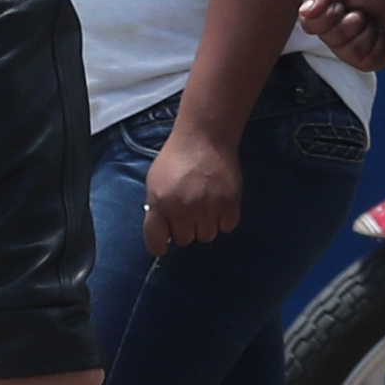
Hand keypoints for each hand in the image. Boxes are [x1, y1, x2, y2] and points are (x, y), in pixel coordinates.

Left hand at [141, 114, 243, 255]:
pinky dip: (224, 219)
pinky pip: (227, 227)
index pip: (155, 242)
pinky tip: (220, 204)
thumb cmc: (176, 159)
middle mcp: (183, 209)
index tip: (164, 246)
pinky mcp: (229, 203)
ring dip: (206, 225)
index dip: (160, 246)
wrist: (204, 138)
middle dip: (186, 229)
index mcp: (160, 204)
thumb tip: (164, 231)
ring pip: (207, 236)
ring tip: (206, 206)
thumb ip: (157, 208)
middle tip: (189, 212)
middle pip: (185, 240)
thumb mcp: (155, 182)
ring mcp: (208, 207)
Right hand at [300, 0, 384, 69]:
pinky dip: (374, 41)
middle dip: (349, 21)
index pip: (309, 25)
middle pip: (329, 38)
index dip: (326, 14)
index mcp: (323, 15)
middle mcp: (333, 35)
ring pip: (347, 48)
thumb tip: (303, 11)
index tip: (341, 3)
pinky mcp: (367, 61)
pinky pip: (363, 56)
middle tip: (361, 11)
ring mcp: (350, 51)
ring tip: (372, 21)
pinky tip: (380, 33)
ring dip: (364, 30)